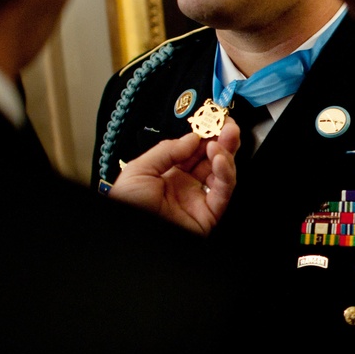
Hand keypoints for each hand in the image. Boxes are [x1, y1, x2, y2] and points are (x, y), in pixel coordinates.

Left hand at [108, 118, 240, 234]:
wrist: (127, 235)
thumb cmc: (127, 206)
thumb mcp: (139, 169)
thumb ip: (167, 150)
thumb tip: (192, 137)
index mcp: (169, 174)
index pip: (194, 150)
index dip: (204, 134)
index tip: (211, 118)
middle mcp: (186, 186)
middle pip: (212, 158)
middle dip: (222, 138)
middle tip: (228, 122)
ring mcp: (198, 200)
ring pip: (222, 172)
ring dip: (226, 151)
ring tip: (225, 136)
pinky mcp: (209, 215)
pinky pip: (223, 191)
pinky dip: (225, 173)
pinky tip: (219, 157)